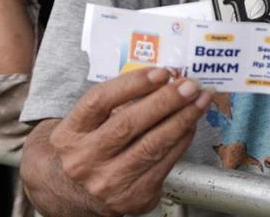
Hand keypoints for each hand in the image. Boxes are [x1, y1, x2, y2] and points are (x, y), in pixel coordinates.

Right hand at [48, 67, 211, 215]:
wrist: (74, 193)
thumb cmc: (88, 148)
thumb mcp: (86, 125)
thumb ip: (116, 103)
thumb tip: (163, 81)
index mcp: (69, 134)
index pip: (99, 101)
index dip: (133, 84)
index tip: (161, 73)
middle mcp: (84, 160)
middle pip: (128, 124)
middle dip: (166, 101)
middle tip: (189, 86)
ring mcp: (107, 181)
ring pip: (152, 146)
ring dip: (182, 119)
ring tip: (199, 102)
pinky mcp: (132, 197)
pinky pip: (164, 164)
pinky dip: (181, 141)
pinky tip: (190, 125)